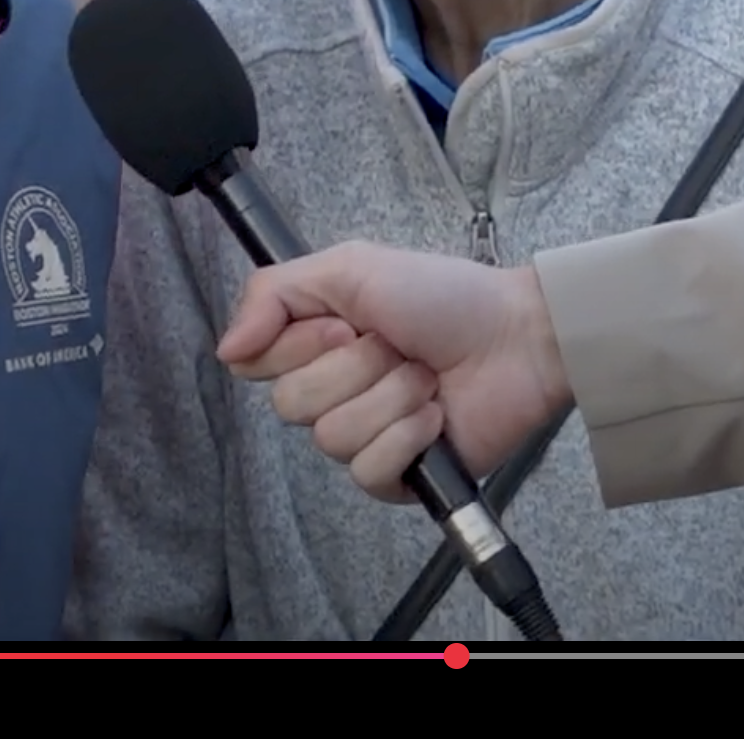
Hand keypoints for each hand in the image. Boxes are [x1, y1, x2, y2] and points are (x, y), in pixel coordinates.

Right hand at [216, 247, 571, 501]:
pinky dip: (406, 436)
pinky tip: (435, 416)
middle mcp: (333, 390)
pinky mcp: (397, 476)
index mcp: (315, 342)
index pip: (256, 364)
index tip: (343, 322)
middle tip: (395, 346)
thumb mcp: (351, 267)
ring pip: (332, 438)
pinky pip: (368, 472)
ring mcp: (365, 436)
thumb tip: (226, 349)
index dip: (296, 345)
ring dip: (389, 398)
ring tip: (425, 377)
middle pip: (292, 403)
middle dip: (353, 367)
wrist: (517, 338)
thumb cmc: (444, 296)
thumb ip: (273, 293)